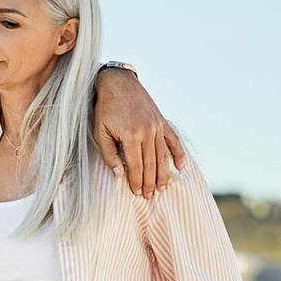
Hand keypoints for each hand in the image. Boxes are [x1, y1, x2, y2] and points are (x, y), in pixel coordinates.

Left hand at [92, 69, 184, 197]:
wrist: (119, 83)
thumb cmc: (106, 109)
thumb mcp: (100, 133)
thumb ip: (109, 155)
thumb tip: (119, 174)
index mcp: (131, 136)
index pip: (136, 166)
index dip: (136, 181)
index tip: (136, 193)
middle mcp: (147, 131)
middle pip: (151, 164)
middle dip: (150, 183)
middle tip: (150, 197)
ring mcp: (157, 126)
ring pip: (163, 155)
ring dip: (163, 174)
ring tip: (162, 188)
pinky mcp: (162, 120)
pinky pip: (173, 140)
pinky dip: (178, 153)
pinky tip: (180, 167)